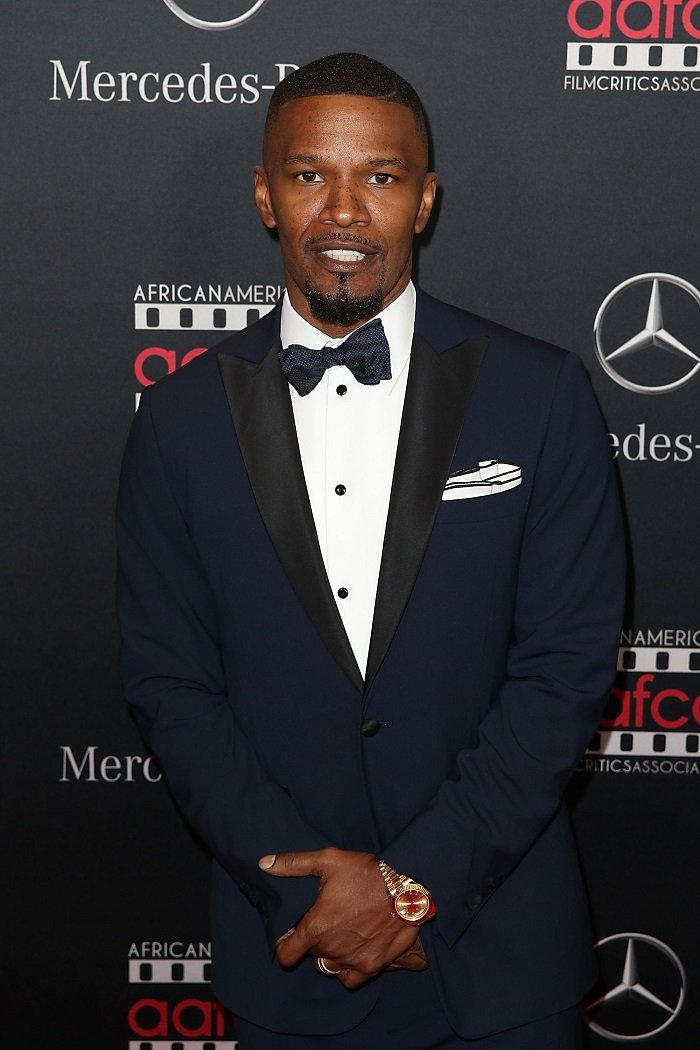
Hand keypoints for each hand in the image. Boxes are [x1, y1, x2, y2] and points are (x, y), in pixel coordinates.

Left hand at [259, 847, 423, 987]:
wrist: (409, 889)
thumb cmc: (367, 873)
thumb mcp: (329, 860)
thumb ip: (294, 863)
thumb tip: (264, 863)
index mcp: (316, 928)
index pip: (286, 954)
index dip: (285, 945)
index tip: (291, 936)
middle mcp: (332, 950)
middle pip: (310, 957)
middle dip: (313, 943)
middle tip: (325, 923)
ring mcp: (353, 961)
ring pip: (330, 969)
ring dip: (330, 956)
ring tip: (340, 937)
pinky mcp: (373, 966)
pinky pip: (352, 979)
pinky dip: (350, 969)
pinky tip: (355, 951)